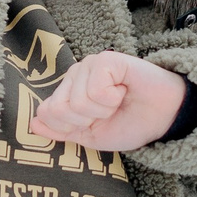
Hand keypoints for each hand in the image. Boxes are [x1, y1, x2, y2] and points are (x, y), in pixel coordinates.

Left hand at [28, 51, 190, 153]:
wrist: (163, 120)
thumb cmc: (129, 124)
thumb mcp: (90, 136)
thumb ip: (61, 131)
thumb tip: (33, 124)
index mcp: (68, 92)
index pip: (46, 113)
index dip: (71, 128)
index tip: (95, 123)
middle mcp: (75, 75)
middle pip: (59, 109)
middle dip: (86, 120)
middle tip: (108, 112)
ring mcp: (90, 65)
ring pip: (78, 102)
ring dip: (103, 110)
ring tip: (118, 101)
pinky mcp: (107, 60)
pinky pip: (96, 90)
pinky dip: (112, 99)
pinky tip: (123, 91)